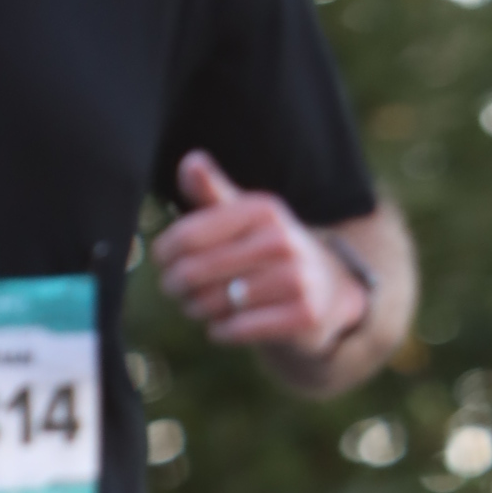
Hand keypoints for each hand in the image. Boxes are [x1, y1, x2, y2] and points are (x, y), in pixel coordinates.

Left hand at [153, 152, 366, 358]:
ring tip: (197, 307)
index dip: (165, 252)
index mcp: (262, 210)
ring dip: (198, 309)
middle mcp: (282, 240)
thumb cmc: (269, 251)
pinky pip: (242, 328)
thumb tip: (191, 160)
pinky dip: (222, 331)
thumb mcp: (244, 217)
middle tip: (173, 289)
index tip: (162, 261)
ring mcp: (298, 279)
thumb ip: (212, 191)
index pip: (189, 235)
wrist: (329, 292)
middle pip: (197, 271)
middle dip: (176, 284)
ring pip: (217, 301)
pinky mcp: (305, 315)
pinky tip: (219, 327)